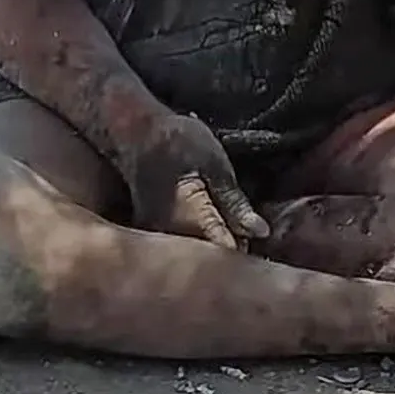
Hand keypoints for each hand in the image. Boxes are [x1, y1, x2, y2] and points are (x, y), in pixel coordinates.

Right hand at [119, 112, 269, 249]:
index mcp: (188, 219)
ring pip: (194, 256)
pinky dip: (197, 241)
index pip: (225, 252)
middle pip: (208, 260)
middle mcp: (167, 236)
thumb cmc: (178, 141)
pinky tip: (206, 222)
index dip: (246, 247)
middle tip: (243, 226)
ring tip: (225, 222)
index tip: (256, 235)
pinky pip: (180, 248)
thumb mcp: (215, 164)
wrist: (134, 132)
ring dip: (213, 246)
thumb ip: (235, 203)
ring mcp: (155, 239)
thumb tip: (261, 232)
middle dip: (231, 249)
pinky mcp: (150, 237)